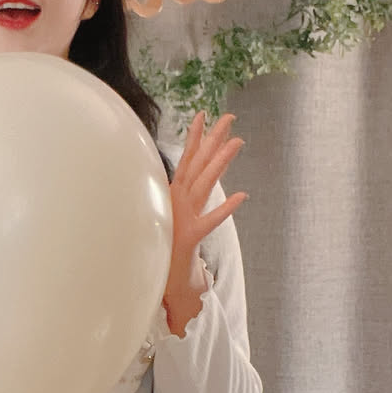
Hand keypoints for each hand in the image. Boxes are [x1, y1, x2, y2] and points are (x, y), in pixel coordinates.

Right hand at [162, 112, 246, 335]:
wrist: (150, 277)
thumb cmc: (161, 246)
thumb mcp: (167, 218)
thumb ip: (174, 199)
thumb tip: (180, 182)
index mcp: (173, 195)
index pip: (186, 160)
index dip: (196, 137)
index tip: (204, 115)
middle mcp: (178, 200)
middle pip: (198, 165)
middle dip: (214, 139)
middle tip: (230, 118)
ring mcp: (183, 216)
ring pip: (205, 184)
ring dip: (221, 162)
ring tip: (238, 143)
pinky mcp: (190, 236)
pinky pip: (210, 220)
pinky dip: (225, 208)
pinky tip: (241, 196)